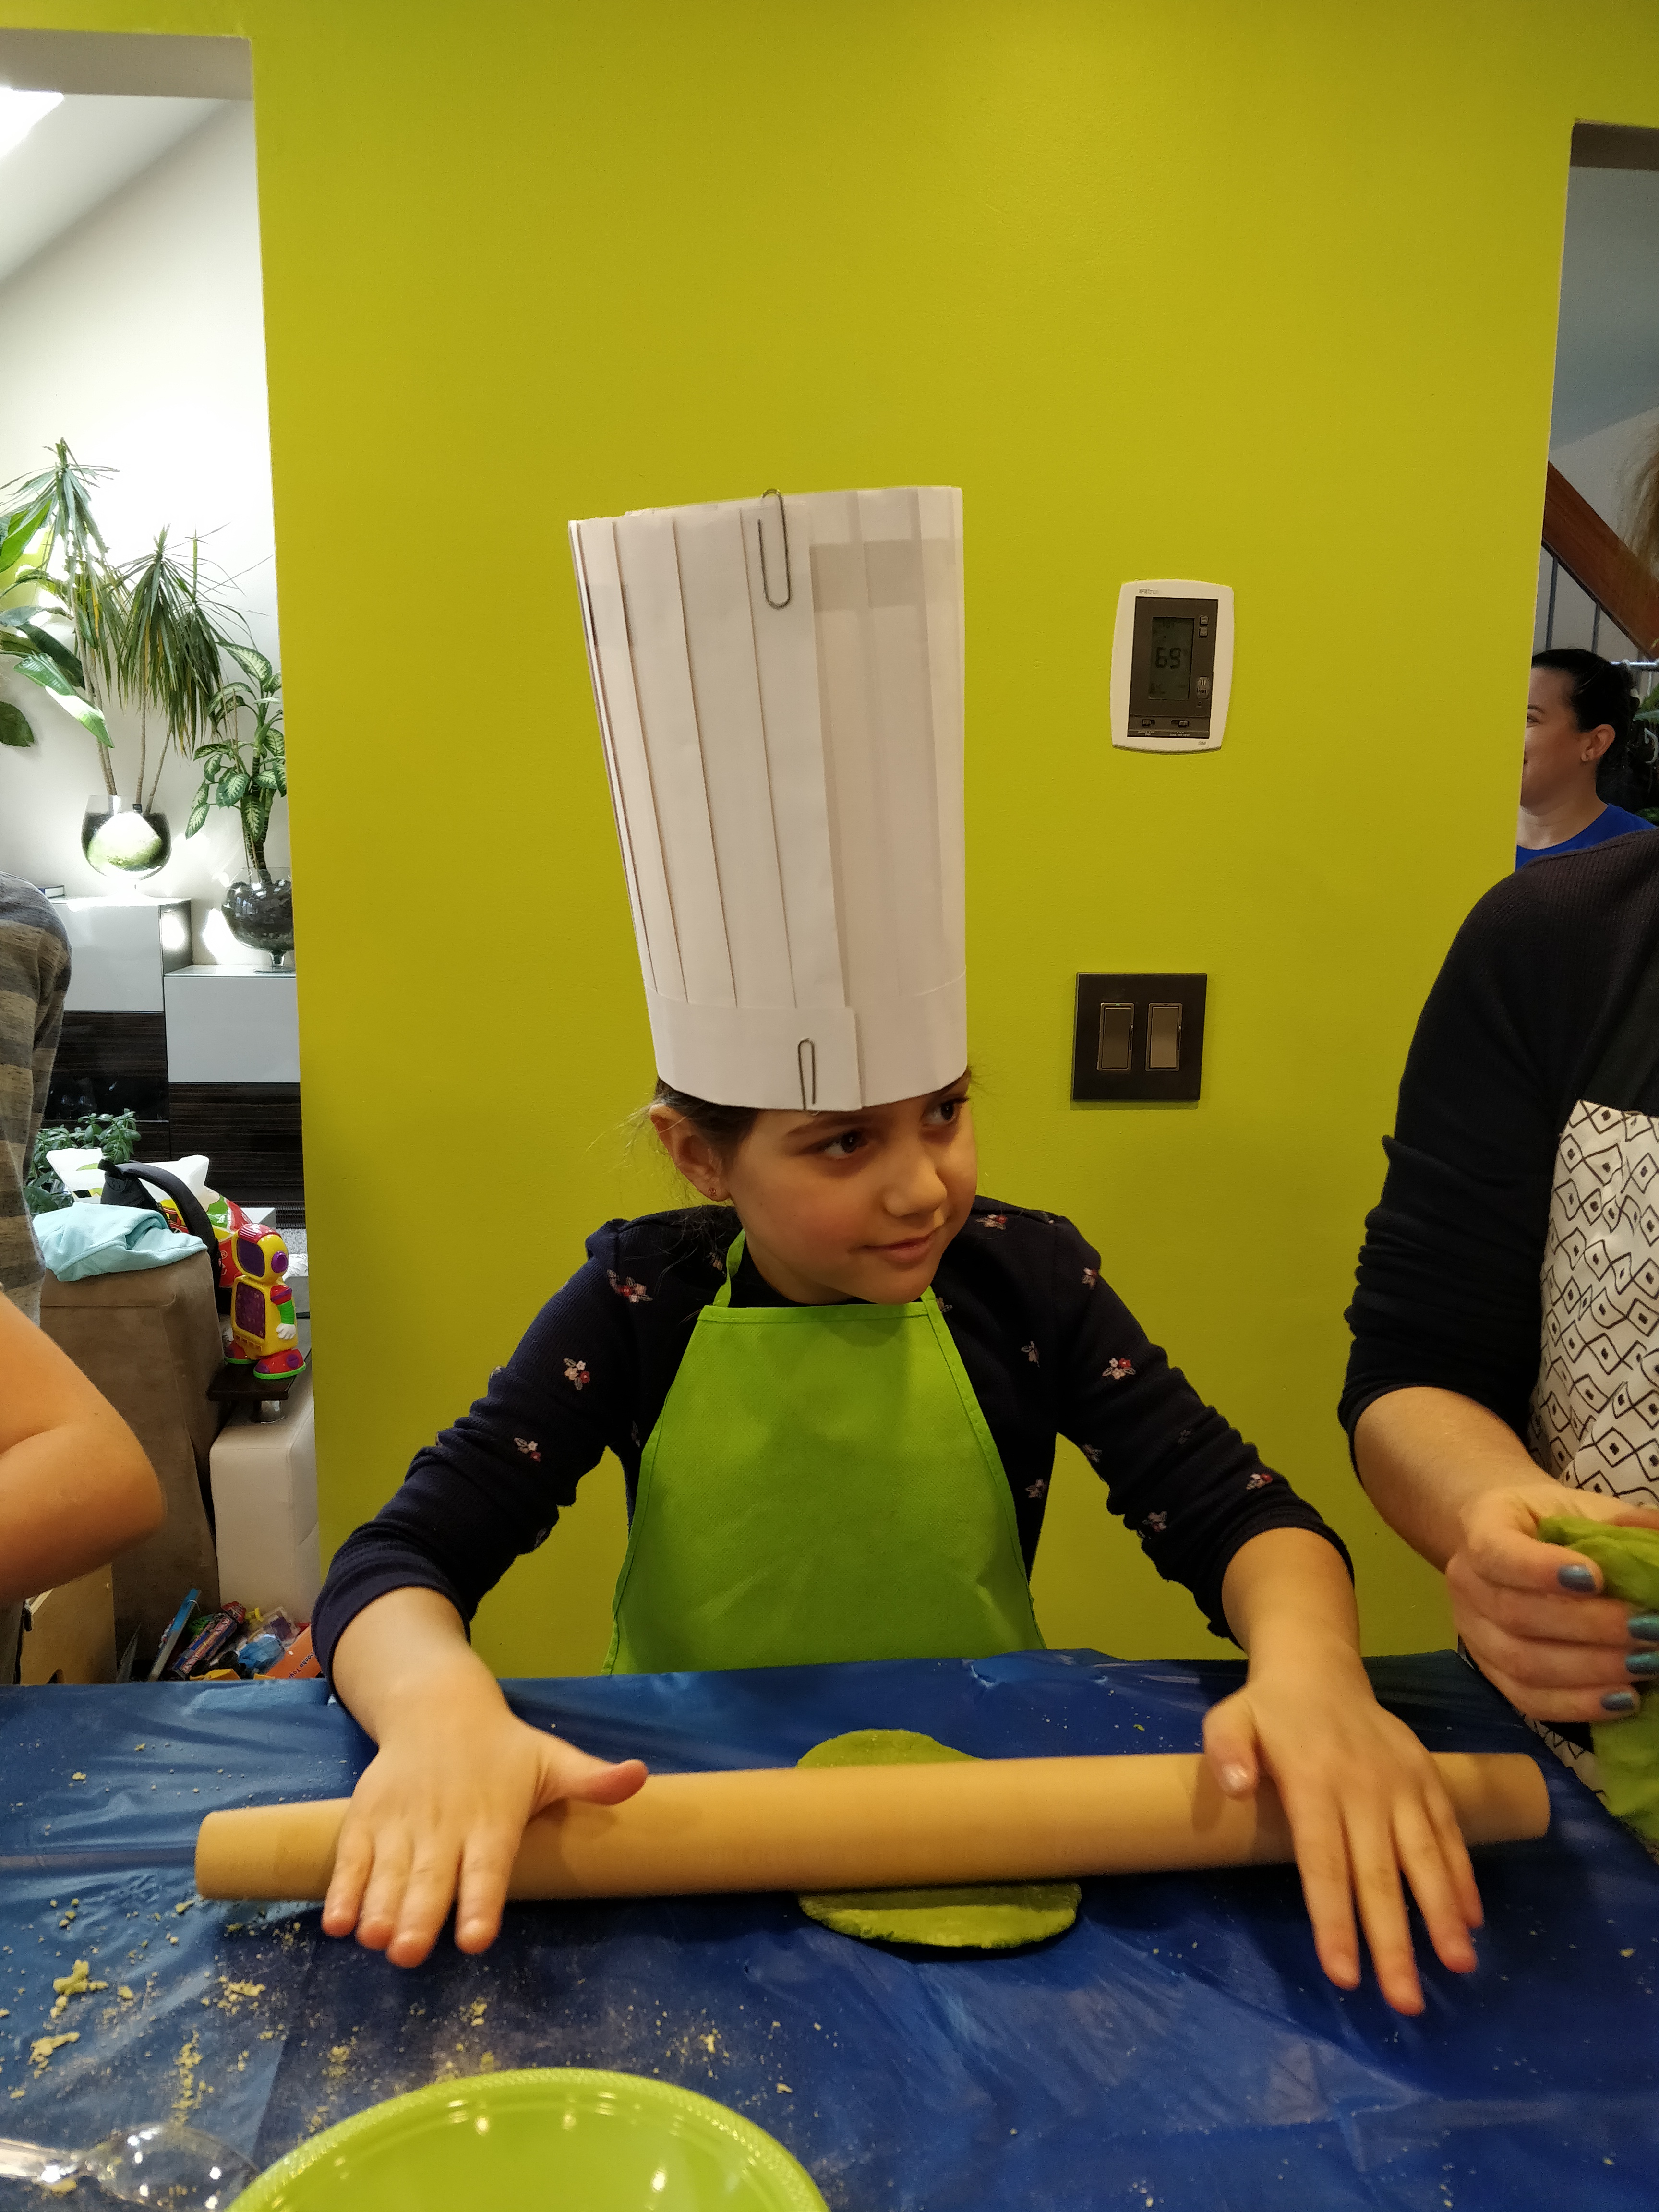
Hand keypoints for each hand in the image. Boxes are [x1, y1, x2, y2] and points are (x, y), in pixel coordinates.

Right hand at [322, 1687, 646, 1966]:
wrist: (438, 1709)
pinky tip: (338, 1923)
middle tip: (410, 1953)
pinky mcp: (367, 1819)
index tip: (476, 1939)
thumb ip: (591, 1780)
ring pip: (389, 1873)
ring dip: (380, 1907)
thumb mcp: (551, 1760)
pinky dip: (344, 1889)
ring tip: (376, 1939)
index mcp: (493, 1820)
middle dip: (420, 1917)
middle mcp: (445, 1826)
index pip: (489, 1869)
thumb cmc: (504, 1752)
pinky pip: (353, 1858)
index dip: (482, 1903)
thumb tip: (641, 1776)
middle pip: (431, 1879)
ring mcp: (401, 1823)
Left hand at [1204, 1647, 1481, 2014]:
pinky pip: (1449, 1832)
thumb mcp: (1229, 1719)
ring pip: (1425, 1857)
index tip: (1344, 1974)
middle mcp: (1364, 1788)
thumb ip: (1225, 1751)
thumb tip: (1232, 1788)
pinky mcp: (1427, 1778)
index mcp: (1313, 1781)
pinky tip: (1473, 1920)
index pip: (1324, 1862)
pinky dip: (1463, 1875)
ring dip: (1443, 1915)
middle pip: (1380, 1875)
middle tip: (1405, 2001)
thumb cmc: (1268, 1712)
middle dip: (1394, 1941)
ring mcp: (1402, 1784)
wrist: (1320, 1669)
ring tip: (1457, 1966)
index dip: (1334, 1919)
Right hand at [1445, 1478, 1658, 1724]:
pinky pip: (1528, 1700)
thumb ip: (1623, 1523)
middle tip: (1650, 1628)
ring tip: (1647, 1663)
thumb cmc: (1554, 1524)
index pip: (1496, 1552)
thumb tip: (1658, 1535)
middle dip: (1589, 1627)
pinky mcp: (1492, 1672)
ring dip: (1591, 1669)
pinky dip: (1578, 1704)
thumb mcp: (1586, 1508)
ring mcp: (1473, 1632)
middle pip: (1515, 1614)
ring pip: (1522, 1663)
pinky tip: (1624, 1698)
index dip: (1540, 1570)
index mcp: (1483, 1526)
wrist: (1511, 1545)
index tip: (1595, 1578)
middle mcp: (1466, 1582)